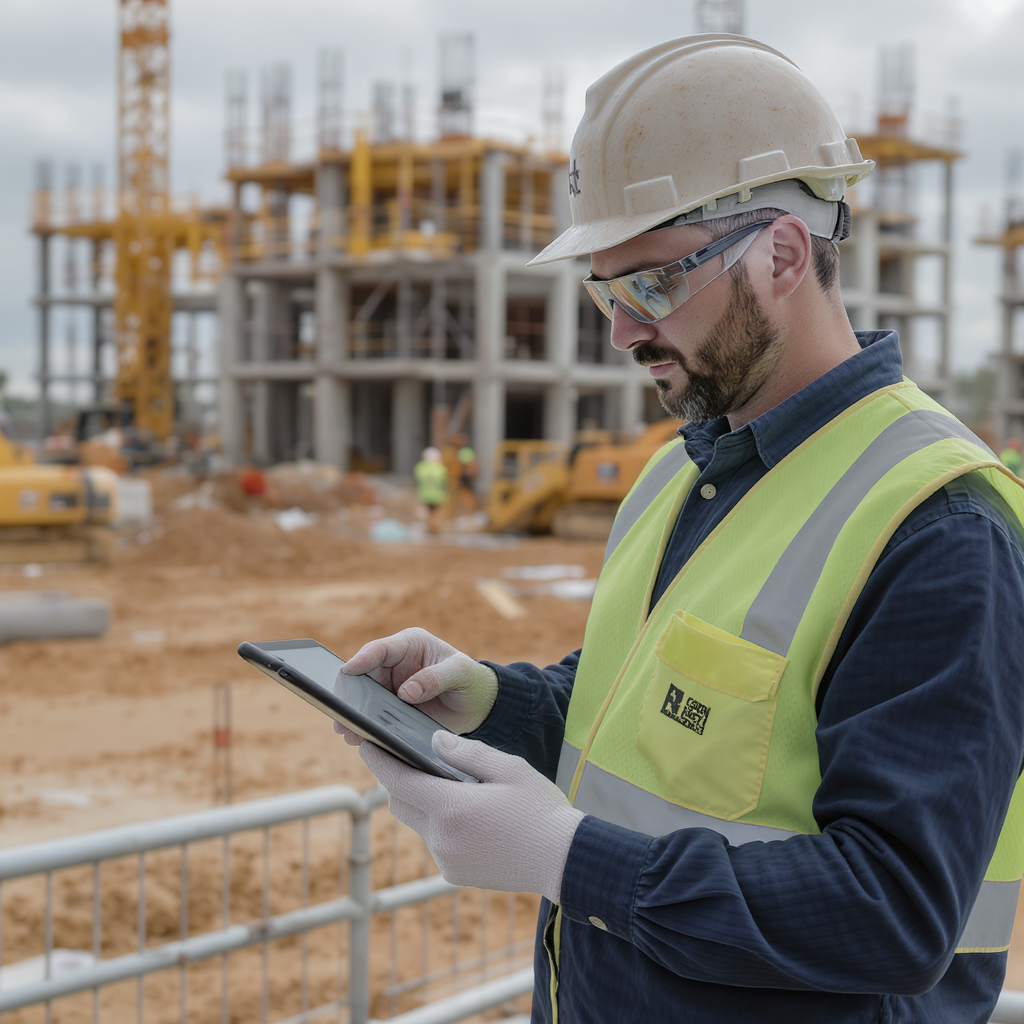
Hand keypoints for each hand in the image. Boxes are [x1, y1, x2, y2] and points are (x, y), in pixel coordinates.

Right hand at [335, 628, 497, 743]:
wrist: (477, 706)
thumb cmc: (471, 679)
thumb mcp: (460, 673)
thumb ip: (436, 678)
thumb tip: (406, 692)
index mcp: (410, 645)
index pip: (380, 649)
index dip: (362, 660)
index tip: (348, 672)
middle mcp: (395, 665)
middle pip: (364, 676)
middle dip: (350, 692)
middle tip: (340, 710)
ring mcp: (391, 688)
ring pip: (364, 698)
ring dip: (354, 713)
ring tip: (346, 729)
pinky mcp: (392, 710)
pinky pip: (373, 716)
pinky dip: (365, 726)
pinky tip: (359, 738)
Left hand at [361, 733, 583, 903]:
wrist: (563, 860)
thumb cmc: (540, 809)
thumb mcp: (508, 768)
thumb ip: (467, 753)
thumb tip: (434, 741)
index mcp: (450, 807)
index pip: (397, 781)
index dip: (378, 761)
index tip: (366, 745)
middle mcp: (440, 838)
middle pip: (401, 803)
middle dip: (401, 781)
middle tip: (413, 759)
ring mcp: (446, 860)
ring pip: (419, 824)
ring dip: (425, 804)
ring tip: (453, 787)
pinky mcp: (454, 875)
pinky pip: (436, 843)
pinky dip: (442, 825)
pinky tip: (471, 816)